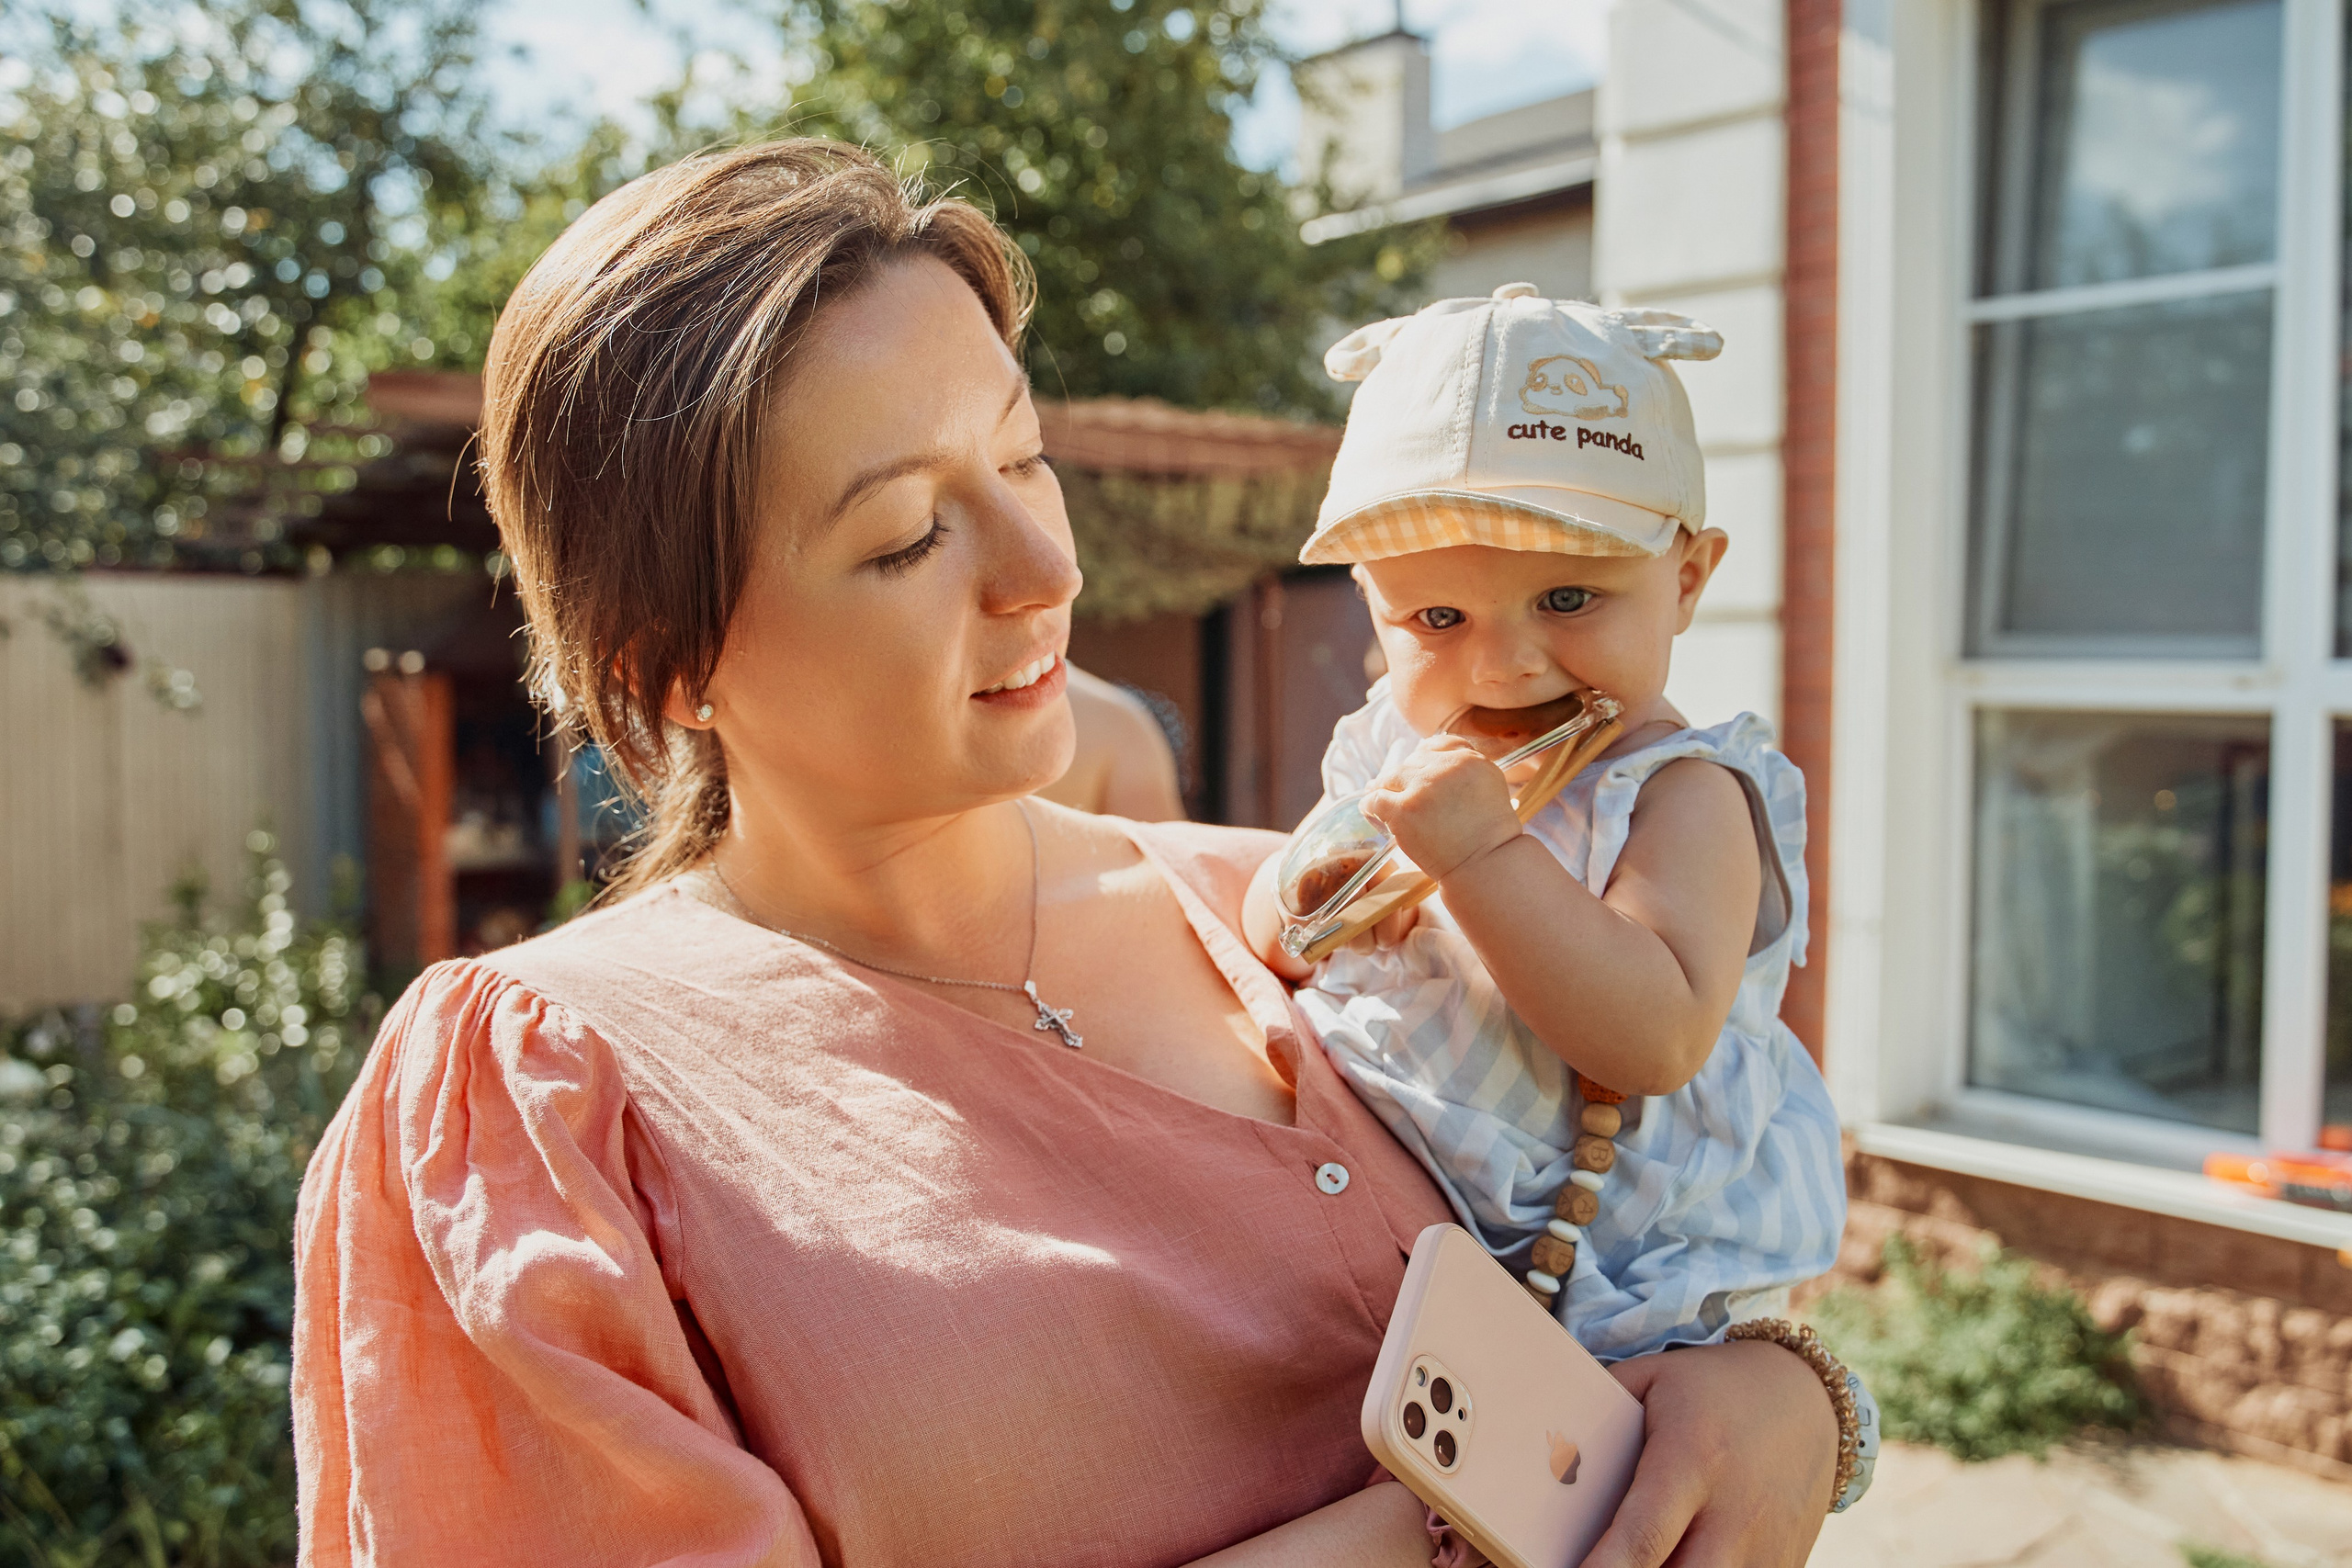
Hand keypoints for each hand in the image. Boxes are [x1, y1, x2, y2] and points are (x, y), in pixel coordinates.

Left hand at [1359, 736, 1521, 883]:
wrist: (1486, 866)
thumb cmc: (1489, 835)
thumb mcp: (1489, 786)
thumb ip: (1464, 766)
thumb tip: (1424, 749)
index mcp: (1469, 760)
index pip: (1437, 745)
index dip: (1425, 757)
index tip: (1419, 771)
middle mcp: (1446, 768)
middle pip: (1413, 761)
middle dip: (1405, 777)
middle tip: (1397, 790)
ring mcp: (1422, 787)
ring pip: (1391, 776)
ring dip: (1383, 787)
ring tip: (1378, 796)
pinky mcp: (1404, 810)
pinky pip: (1375, 799)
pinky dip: (1370, 805)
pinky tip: (1370, 811)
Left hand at [1581, 1340, 1838, 1567]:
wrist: (1806, 1398)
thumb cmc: (1712, 1389)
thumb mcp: (1652, 1380)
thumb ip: (1597, 1413)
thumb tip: (1544, 1456)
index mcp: (1693, 1459)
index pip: (1643, 1537)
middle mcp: (1734, 1514)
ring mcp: (1765, 1549)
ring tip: (1626, 1560)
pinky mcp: (1782, 1566)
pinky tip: (1672, 1559)